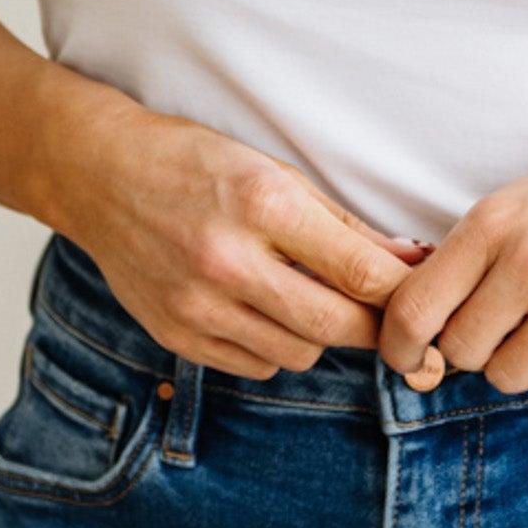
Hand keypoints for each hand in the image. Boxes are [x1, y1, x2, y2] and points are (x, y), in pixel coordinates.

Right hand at [48, 94, 444, 385]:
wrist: (102, 176)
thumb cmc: (197, 162)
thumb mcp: (275, 171)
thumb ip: (342, 223)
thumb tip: (409, 260)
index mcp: (263, 203)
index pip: (359, 270)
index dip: (403, 291)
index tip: (426, 295)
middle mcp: (229, 259)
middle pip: (336, 325)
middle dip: (373, 325)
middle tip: (386, 312)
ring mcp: (199, 304)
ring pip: (300, 352)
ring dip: (319, 331)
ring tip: (308, 293)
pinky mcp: (177, 335)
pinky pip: (256, 365)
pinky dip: (274, 345)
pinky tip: (262, 307)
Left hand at [376, 142, 527, 407]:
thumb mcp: (512, 208)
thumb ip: (462, 261)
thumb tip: (408, 329)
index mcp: (492, 222)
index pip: (415, 309)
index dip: (400, 347)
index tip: (407, 358)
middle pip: (461, 352)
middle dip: (476, 345)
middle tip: (506, 320)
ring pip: (509, 377)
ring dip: (524, 360)